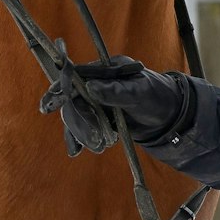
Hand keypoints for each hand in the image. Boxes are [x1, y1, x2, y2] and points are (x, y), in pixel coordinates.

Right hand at [38, 53, 188, 153]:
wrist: (170, 116)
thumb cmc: (158, 96)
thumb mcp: (139, 93)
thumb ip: (115, 91)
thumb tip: (90, 87)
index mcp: (108, 69)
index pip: (78, 75)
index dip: (62, 88)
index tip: (49, 102)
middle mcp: (100, 82)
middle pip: (74, 96)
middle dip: (71, 115)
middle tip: (71, 128)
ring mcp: (100, 99)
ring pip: (78, 113)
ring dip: (79, 130)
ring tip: (87, 146)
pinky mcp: (102, 115)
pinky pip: (85, 125)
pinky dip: (80, 136)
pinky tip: (78, 150)